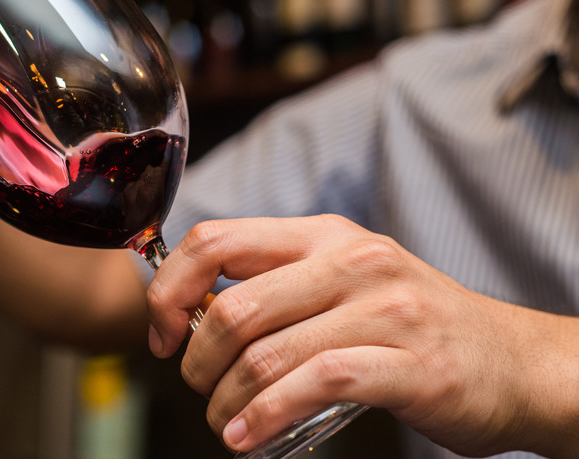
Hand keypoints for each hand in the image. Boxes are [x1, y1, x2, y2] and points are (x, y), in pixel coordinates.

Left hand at [146, 214, 578, 456]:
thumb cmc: (411, 326)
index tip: (161, 333)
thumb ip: (277, 286)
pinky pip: (314, 386)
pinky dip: (266, 417)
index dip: (169, 289)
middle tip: (197, 388)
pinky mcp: (409, 363)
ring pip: (265, 352)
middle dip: (195, 360)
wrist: (513, 362)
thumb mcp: (343, 281)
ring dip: (225, 401)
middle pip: (232, 306)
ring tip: (223, 424)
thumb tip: (189, 311)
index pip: (216, 240)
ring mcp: (384, 310)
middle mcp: (351, 261)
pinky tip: (248, 438)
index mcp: (323, 236)